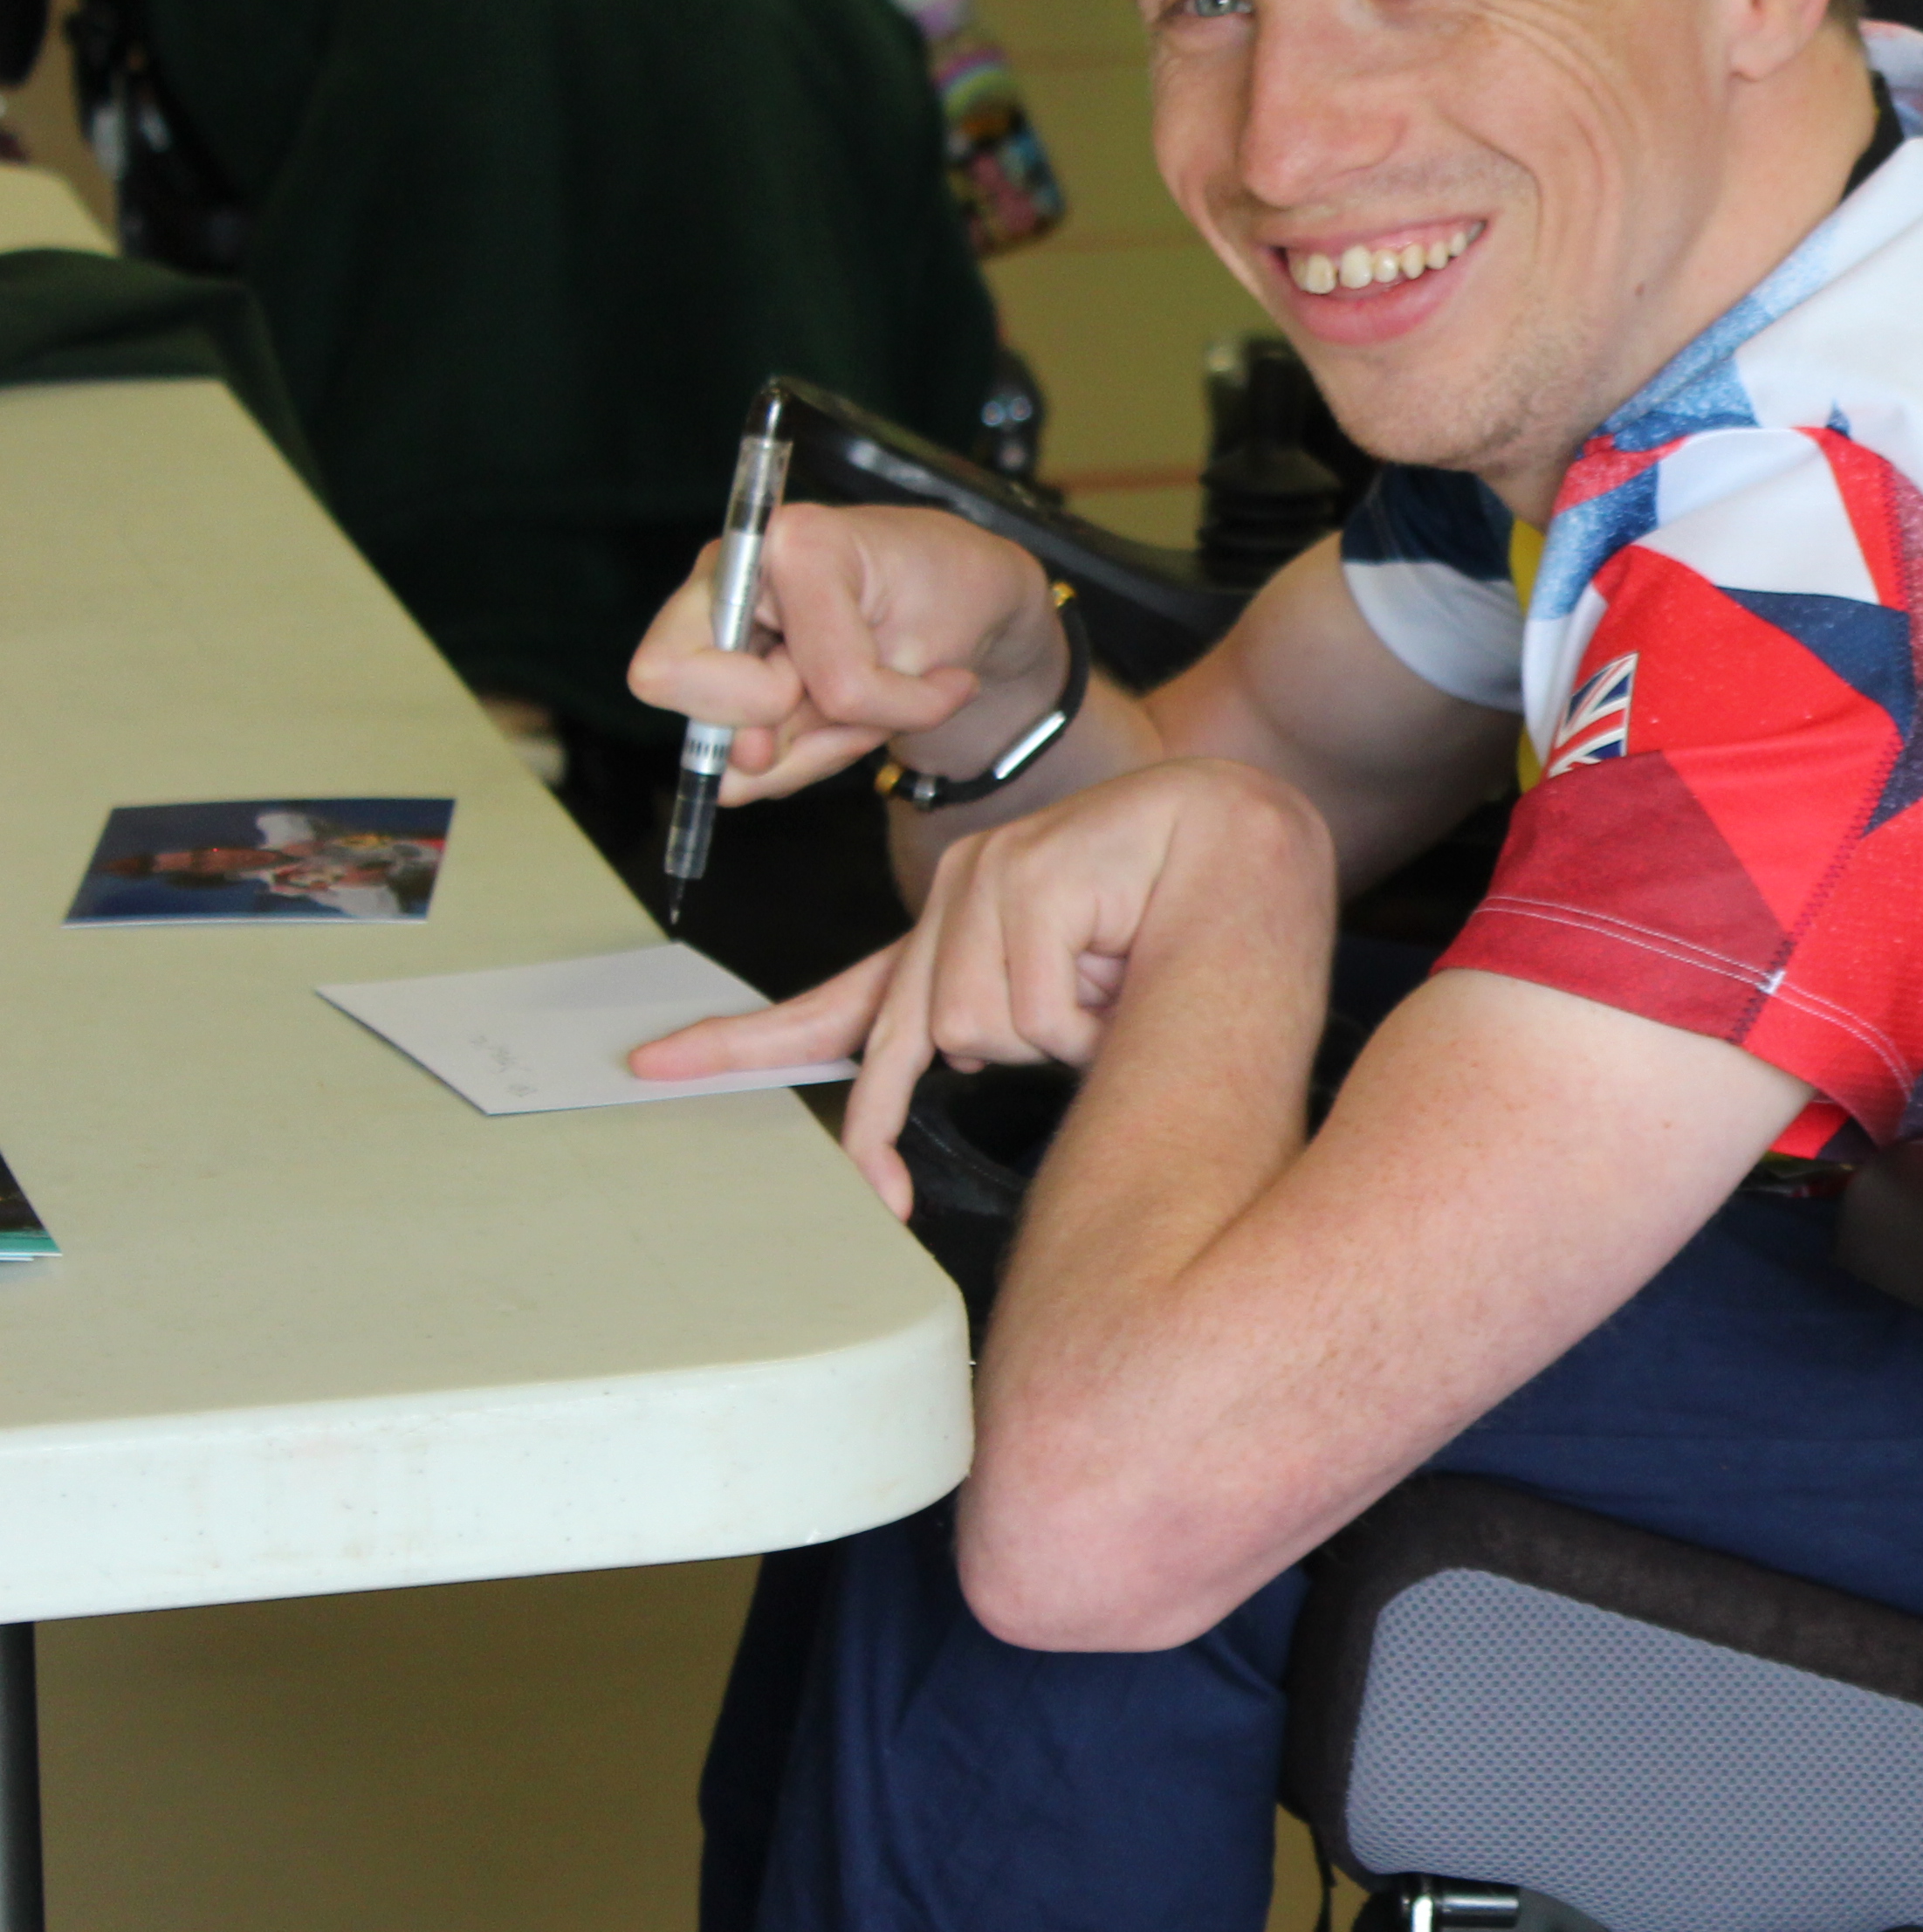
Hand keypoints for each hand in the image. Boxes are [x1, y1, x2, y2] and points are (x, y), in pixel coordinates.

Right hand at [627, 500, 1064, 803]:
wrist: (968, 602)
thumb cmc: (953, 599)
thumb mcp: (932, 650)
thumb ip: (846, 700)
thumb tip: (739, 770)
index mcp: (781, 543)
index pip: (754, 665)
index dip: (818, 691)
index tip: (881, 661)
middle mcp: (725, 575)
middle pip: (667, 679)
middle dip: (778, 724)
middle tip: (853, 698)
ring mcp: (714, 626)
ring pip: (716, 744)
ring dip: (810, 749)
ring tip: (869, 710)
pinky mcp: (722, 678)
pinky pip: (737, 766)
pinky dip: (804, 758)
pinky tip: (847, 721)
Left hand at [632, 758, 1337, 1214]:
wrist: (1261, 844)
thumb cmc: (1189, 936)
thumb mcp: (1082, 1013)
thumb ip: (1010, 1041)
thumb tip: (957, 1087)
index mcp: (959, 942)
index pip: (840, 1006)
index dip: (742, 1043)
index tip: (652, 1067)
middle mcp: (955, 899)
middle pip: (928, 1042)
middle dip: (1032, 1045)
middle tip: (1115, 985)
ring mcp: (985, 873)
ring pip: (981, 1031)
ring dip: (1075, 1029)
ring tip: (1134, 965)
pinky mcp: (1023, 869)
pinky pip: (1030, 1006)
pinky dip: (1096, 1007)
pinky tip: (1138, 941)